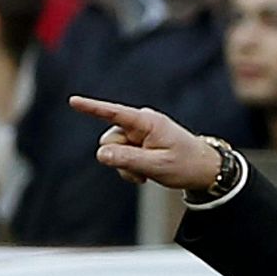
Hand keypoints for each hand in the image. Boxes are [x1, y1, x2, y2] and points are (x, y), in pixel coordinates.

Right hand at [69, 95, 221, 191]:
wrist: (203, 168)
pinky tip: (144, 173)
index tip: (73, 100)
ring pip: (113, 150)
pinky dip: (128, 167)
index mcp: (147, 122)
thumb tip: (100, 154)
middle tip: (141, 174)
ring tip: (146, 174)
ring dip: (125, 166)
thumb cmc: (185, 165)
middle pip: (109, 140)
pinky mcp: (138, 141)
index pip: (115, 113)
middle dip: (118, 159)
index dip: (92, 108)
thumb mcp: (157, 166)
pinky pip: (120, 154)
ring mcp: (138, 131)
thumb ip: (127, 160)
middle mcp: (140, 122)